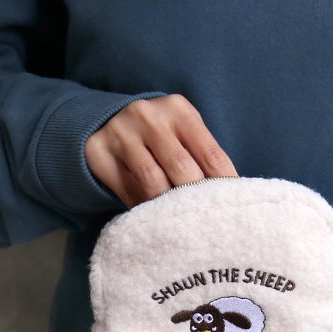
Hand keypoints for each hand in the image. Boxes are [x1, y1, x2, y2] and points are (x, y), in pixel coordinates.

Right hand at [84, 94, 237, 207]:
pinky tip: (155, 216)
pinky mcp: (99, 151)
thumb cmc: (160, 136)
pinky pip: (127, 189)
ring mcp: (121, 131)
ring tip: (182, 221)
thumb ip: (202, 157)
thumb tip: (229, 194)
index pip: (210, 153)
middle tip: (206, 219)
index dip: (223, 183)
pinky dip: (144, 207)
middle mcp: (148, 115)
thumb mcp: (183, 134)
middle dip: (195, 197)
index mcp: (178, 109)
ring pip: (153, 180)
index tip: (232, 206)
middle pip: (181, 167)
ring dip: (169, 205)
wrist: (109, 121)